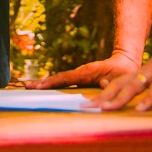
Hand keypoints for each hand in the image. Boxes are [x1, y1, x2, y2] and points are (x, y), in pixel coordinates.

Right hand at [25, 53, 139, 89]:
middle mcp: (79, 73)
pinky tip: (43, 88)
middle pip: (57, 77)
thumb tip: (103, 85)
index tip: (39, 86)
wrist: (125, 63)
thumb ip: (112, 82)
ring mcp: (79, 75)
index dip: (52, 82)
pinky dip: (51, 84)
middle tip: (25, 86)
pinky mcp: (80, 78)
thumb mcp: (120, 78)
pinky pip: (63, 81)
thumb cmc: (124, 72)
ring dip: (44, 83)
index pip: (66, 78)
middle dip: (42, 82)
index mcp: (86, 72)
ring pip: (58, 79)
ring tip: (28, 86)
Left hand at [91, 24, 151, 110]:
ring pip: (133, 86)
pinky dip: (149, 99)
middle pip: (120, 85)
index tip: (91, 102)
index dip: (106, 93)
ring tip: (103, 110)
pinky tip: (141, 109)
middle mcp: (147, 70)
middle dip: (102, 97)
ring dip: (118, 99)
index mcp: (146, 72)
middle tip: (84, 106)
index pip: (121, 84)